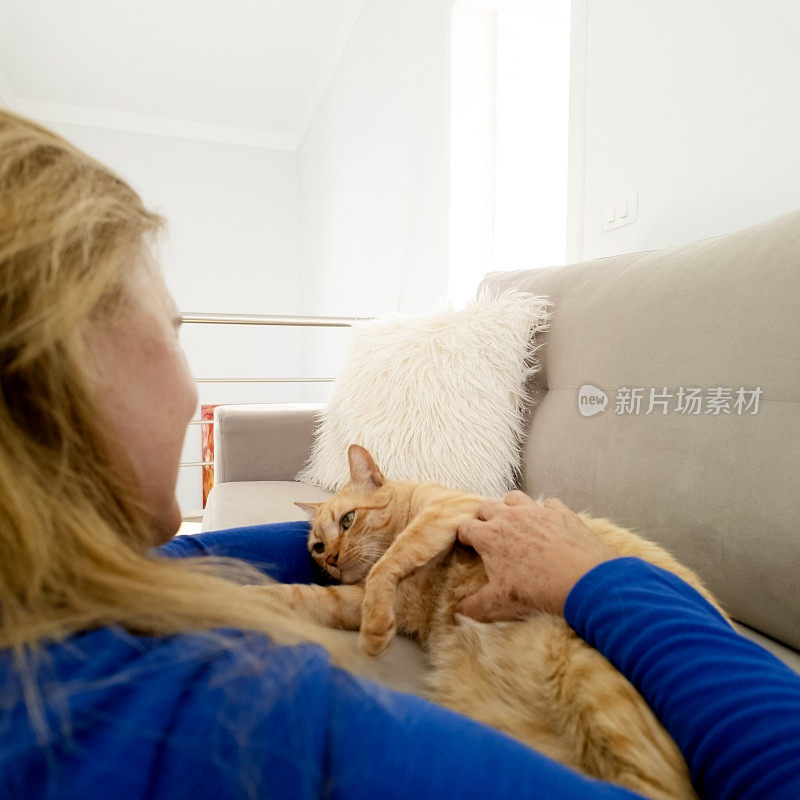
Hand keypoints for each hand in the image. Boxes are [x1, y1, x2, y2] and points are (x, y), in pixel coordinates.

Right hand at [456, 492, 615, 620]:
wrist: (582, 581)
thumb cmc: (537, 591)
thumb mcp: (498, 605)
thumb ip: (474, 606)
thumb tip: (459, 611)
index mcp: (489, 536)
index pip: (466, 527)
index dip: (464, 536)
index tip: (467, 544)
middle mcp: (509, 517)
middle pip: (487, 507)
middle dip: (484, 518)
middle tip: (488, 532)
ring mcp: (536, 511)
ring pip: (514, 497)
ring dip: (510, 506)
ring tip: (514, 521)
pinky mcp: (560, 512)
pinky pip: (548, 504)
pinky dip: (545, 511)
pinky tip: (548, 524)